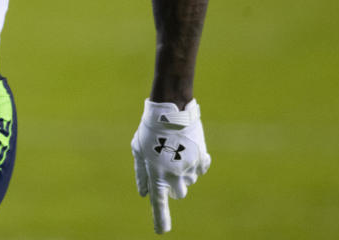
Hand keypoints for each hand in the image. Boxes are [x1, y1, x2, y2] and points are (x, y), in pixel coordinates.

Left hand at [131, 98, 210, 233]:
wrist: (172, 111)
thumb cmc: (150, 130)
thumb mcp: (138, 149)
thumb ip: (141, 173)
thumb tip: (143, 193)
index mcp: (156, 175)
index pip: (159, 204)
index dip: (160, 219)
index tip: (161, 232)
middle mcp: (174, 176)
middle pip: (178, 193)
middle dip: (174, 185)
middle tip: (167, 165)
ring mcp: (189, 168)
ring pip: (189, 181)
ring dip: (183, 172)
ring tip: (174, 151)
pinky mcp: (201, 159)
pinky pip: (199, 169)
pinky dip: (194, 163)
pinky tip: (187, 148)